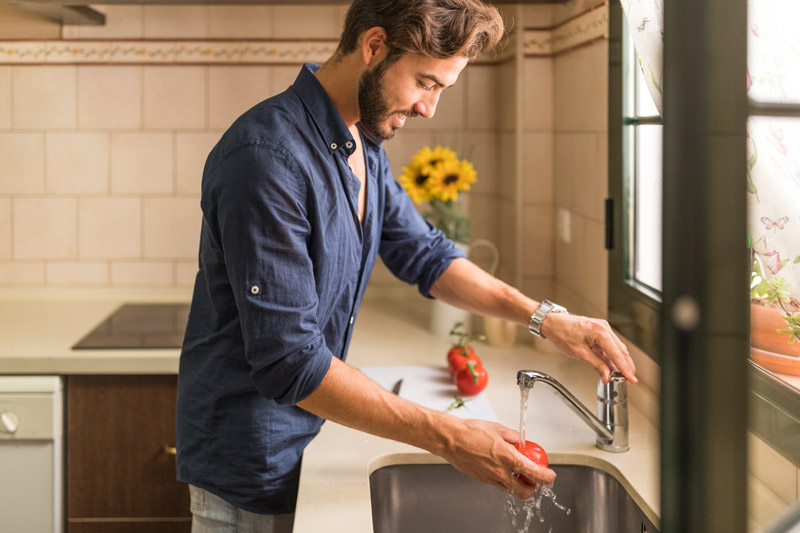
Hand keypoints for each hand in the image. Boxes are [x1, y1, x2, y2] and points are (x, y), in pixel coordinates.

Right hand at [439, 419, 555, 499]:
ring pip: (511, 490)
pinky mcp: (482, 480)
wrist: (450, 439)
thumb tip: (519, 442)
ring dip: (518, 485)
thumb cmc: (470, 432)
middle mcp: (500, 471)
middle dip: (534, 488)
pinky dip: (505, 481)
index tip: (550, 475)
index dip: (546, 477)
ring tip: (517, 474)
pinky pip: (498, 485)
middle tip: (535, 480)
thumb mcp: (497, 428)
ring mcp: (491, 478)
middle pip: (525, 491)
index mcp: (508, 457)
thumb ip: (512, 437)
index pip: (534, 473)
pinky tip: (502, 470)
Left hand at [540, 313, 637, 383]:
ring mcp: (602, 328)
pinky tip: (613, 365)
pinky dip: (613, 355)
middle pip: (621, 350)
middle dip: (626, 366)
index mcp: (600, 331)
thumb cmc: (561, 333)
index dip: (625, 369)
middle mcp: (604, 327)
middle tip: (628, 380)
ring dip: (620, 361)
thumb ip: (596, 364)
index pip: (617, 354)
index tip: (631, 379)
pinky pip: (610, 345)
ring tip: (622, 375)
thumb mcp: (579, 353)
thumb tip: (606, 376)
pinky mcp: (599, 330)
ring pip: (617, 348)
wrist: (552, 323)